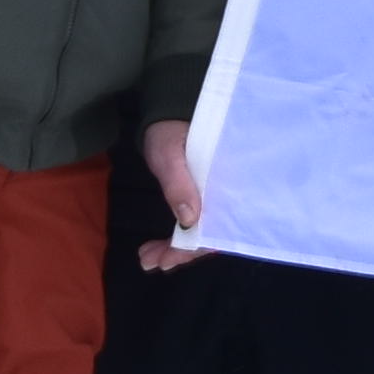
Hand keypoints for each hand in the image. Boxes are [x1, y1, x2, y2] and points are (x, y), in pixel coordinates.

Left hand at [136, 118, 213, 272]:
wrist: (169, 112)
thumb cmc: (171, 130)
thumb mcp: (169, 154)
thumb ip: (178, 184)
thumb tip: (189, 221)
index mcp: (224, 183)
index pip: (217, 227)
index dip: (193, 247)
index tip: (166, 260)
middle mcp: (224, 194)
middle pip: (211, 235)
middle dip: (181, 252)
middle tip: (150, 261)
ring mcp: (214, 196)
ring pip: (203, 231)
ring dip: (177, 248)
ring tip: (149, 258)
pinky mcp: (203, 195)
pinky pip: (196, 222)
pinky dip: (179, 237)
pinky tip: (160, 246)